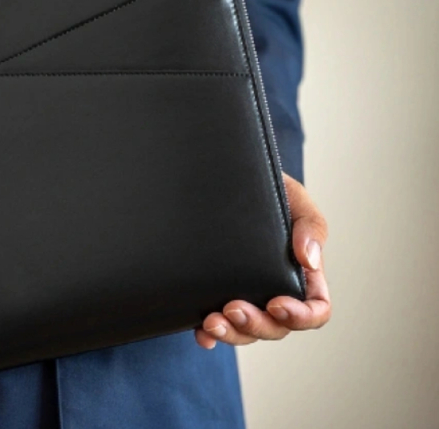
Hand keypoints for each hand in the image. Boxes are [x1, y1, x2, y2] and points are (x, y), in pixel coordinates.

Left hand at [195, 172, 329, 348]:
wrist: (226, 178)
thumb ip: (310, 225)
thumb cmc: (267, 189)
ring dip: (232, 334)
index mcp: (302, 274)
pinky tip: (201, 334)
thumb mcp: (294, 198)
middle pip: (276, 327)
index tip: (277, 304)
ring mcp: (246, 296)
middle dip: (256, 325)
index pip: (314, 309)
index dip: (300, 317)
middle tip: (232, 309)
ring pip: (247, 332)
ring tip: (211, 322)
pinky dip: (210, 336)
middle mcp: (275, 291)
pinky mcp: (217, 295)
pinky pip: (217, 326)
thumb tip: (309, 260)